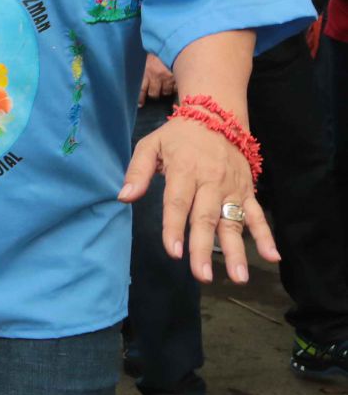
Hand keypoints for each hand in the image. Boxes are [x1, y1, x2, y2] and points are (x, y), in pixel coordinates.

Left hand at [119, 111, 275, 283]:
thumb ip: (137, 171)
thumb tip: (123, 196)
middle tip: (200, 275)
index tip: (173, 252)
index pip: (178, 203)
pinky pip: (257, 215)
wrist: (217, 116)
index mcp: (185, 170)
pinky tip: (272, 256)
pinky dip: (266, 235)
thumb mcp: (150, 145)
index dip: (174, 228)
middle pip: (206, 218)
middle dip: (203, 248)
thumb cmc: (178, 136)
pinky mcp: (247, 191)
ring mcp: (232, 188)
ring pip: (233, 222)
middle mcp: (210, 181)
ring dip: (236, 251)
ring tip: (238, 277)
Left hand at [140, 54, 175, 105]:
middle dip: (154, 94)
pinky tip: (175, 84)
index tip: (140, 105)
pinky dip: (175, 88)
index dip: (140, 98)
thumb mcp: (147, 59)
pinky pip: (176, 88)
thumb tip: (143, 85)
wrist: (171, 42)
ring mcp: (168, 77)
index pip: (141, 89)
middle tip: (156, 91)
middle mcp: (156, 76)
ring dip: (165, 91)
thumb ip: (146, 71)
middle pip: (154, 94)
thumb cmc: (157, 52)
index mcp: (146, 71)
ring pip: (166, 92)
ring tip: (166, 86)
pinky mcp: (179, 77)